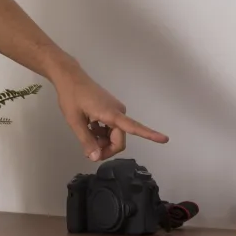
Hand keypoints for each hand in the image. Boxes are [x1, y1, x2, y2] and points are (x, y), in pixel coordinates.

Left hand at [50, 59, 168, 160]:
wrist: (70, 77)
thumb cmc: (71, 97)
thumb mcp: (74, 121)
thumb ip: (86, 140)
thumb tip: (96, 157)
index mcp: (112, 114)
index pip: (134, 127)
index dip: (150, 135)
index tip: (165, 139)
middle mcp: (119, 112)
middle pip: (119, 139)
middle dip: (106, 148)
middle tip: (89, 151)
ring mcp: (116, 110)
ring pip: (115, 135)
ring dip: (103, 140)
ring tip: (87, 133)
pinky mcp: (112, 109)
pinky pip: (112, 127)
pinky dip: (102, 132)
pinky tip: (90, 127)